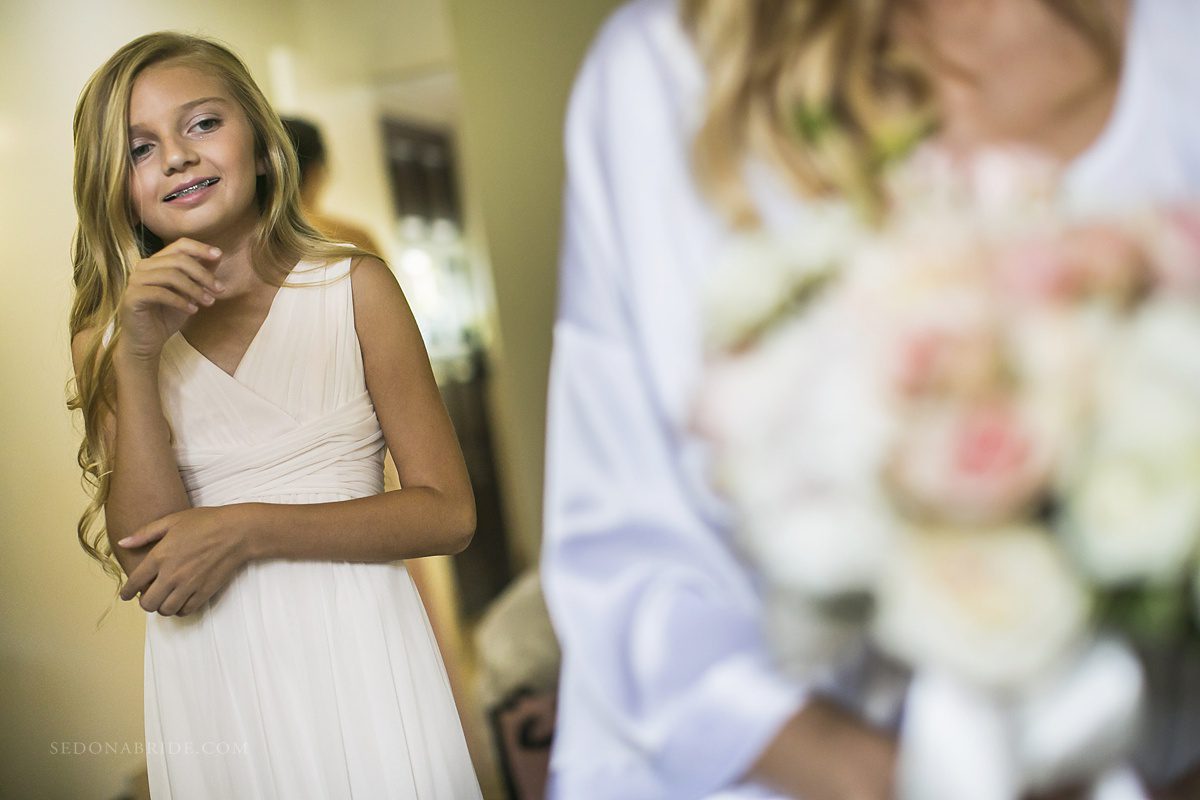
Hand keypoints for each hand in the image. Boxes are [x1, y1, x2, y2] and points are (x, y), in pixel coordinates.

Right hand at [117, 238, 224, 362]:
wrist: (147, 341)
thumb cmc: (167, 315)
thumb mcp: (189, 293)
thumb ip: (200, 274)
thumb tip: (217, 256)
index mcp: (157, 262)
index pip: (179, 245)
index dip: (200, 248)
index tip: (219, 255)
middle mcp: (144, 266)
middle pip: (178, 260)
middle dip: (203, 274)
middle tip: (220, 290)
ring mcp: (136, 280)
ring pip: (170, 275)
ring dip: (194, 289)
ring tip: (209, 302)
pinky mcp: (132, 297)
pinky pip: (160, 293)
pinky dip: (180, 301)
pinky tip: (193, 311)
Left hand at [118, 505, 253, 615]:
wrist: (237, 532)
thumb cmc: (205, 522)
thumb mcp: (172, 520)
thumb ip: (144, 533)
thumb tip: (123, 543)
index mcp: (159, 556)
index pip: (134, 583)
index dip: (126, 592)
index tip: (126, 595)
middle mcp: (171, 575)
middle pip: (147, 603)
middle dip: (144, 602)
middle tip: (148, 596)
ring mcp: (188, 585)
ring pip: (166, 610)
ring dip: (162, 607)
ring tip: (165, 599)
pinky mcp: (204, 592)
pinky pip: (185, 611)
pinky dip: (180, 609)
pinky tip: (181, 600)